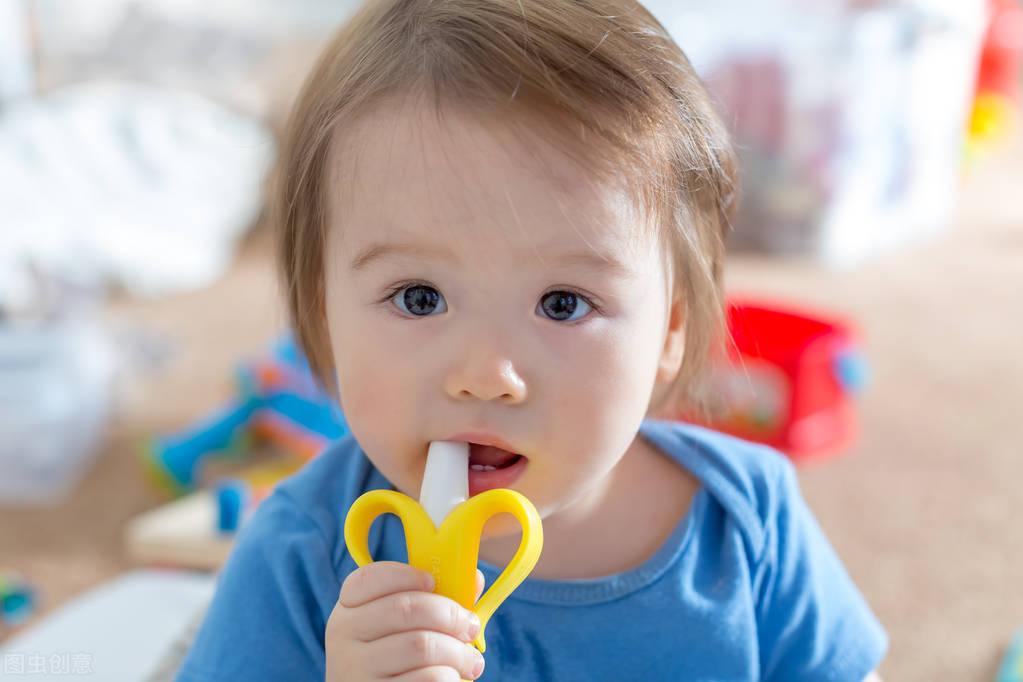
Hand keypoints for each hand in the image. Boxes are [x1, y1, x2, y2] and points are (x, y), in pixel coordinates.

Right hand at [326, 561, 486, 680]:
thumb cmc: (394, 658)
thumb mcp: (400, 626)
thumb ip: (434, 599)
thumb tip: (473, 578)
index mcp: (349, 608)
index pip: (369, 578)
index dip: (406, 575)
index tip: (433, 581)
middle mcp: (344, 636)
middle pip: (405, 608)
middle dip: (450, 615)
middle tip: (470, 625)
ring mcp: (356, 669)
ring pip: (422, 645)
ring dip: (458, 651)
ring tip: (470, 660)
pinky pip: (428, 678)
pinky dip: (451, 676)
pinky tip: (454, 677)